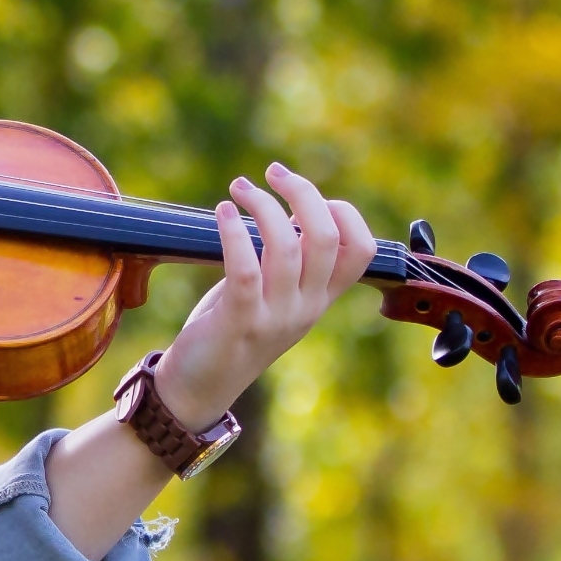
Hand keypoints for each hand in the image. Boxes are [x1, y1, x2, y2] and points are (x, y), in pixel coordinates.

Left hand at [153, 162, 375, 427]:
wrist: (198, 388)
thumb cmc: (233, 329)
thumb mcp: (275, 295)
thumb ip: (290, 260)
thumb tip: (294, 205)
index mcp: (320, 299)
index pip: (362, 251)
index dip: (344, 212)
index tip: (305, 194)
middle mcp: (306, 308)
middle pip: (327, 238)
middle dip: (303, 192)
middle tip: (273, 173)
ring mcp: (275, 316)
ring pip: (287, 246)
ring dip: (263, 205)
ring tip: (239, 188)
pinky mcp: (239, 321)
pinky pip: (245, 268)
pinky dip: (234, 232)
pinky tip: (223, 211)